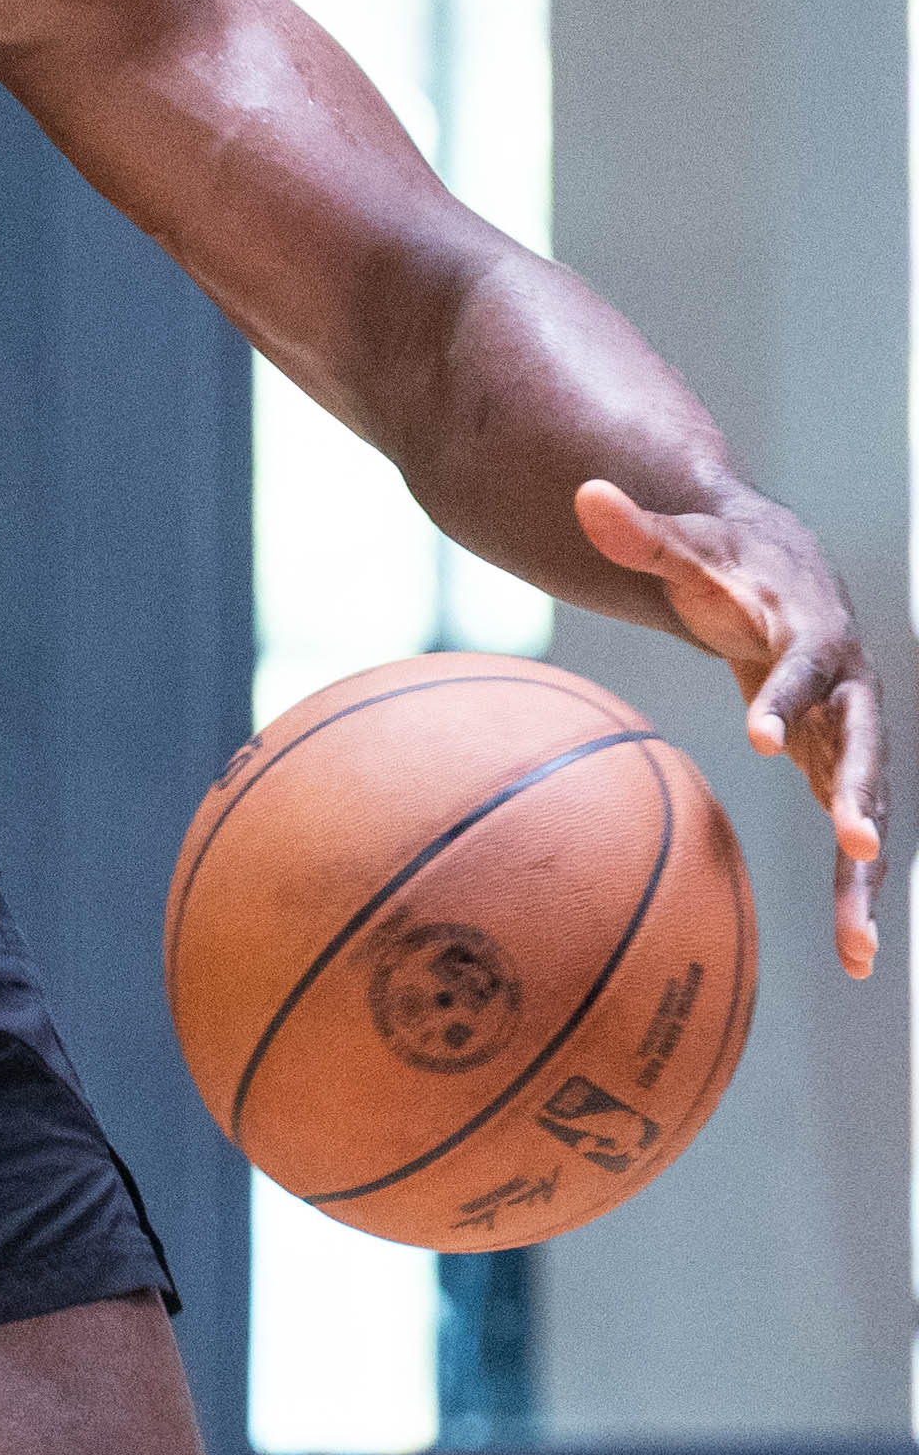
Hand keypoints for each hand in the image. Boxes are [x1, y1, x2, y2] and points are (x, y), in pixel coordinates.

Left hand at [575, 480, 885, 978]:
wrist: (789, 574)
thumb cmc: (729, 562)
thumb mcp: (686, 546)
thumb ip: (640, 532)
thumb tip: (585, 494)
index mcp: (813, 636)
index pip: (804, 669)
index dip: (787, 700)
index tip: (761, 740)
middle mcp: (849, 690)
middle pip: (866, 746)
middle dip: (864, 795)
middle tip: (858, 843)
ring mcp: (852, 737)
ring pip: (869, 809)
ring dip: (865, 876)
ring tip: (859, 947)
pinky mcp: (843, 774)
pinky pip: (854, 838)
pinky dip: (856, 894)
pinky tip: (853, 960)